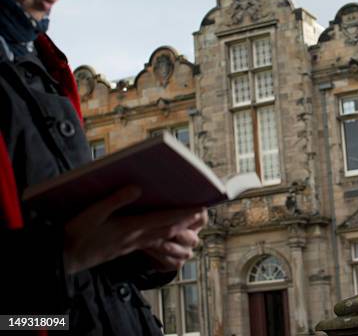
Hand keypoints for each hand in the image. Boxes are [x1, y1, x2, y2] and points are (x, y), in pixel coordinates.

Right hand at [63, 186, 204, 274]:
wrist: (66, 257)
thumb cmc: (77, 233)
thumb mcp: (93, 213)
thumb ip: (115, 200)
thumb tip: (137, 188)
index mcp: (130, 228)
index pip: (164, 220)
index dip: (184, 215)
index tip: (200, 209)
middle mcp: (135, 238)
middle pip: (168, 230)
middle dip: (187, 222)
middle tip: (203, 214)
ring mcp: (132, 245)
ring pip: (162, 238)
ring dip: (179, 231)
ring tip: (192, 223)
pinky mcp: (127, 248)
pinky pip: (153, 244)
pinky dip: (165, 238)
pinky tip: (168, 234)